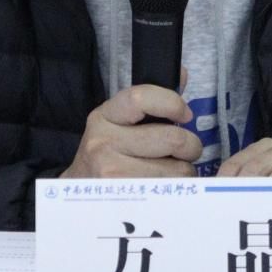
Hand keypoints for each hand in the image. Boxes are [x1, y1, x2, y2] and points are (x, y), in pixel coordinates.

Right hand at [61, 83, 201, 178]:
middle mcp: (103, 142)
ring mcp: (111, 173)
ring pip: (177, 169)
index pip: (140, 97)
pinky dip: (178, 189)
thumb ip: (151, 99)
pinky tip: (167, 187)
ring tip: (172, 171)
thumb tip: (182, 73)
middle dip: (191, 145)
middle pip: (171, 139)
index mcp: (105, 116)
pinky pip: (171, 191)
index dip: (171, 102)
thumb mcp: (120, 121)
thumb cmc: (109, 152)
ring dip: (185, 171)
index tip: (185, 114)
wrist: (81, 192)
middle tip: (187, 150)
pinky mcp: (124, 198)